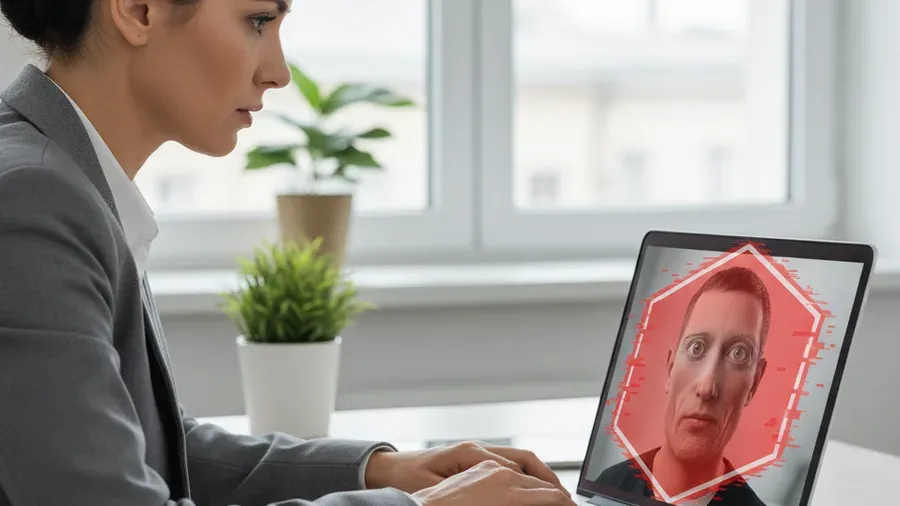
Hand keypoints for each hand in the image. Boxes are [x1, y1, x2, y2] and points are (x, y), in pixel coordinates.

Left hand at [410, 460, 576, 505]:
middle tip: (567, 499)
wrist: (387, 472)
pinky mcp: (471, 458)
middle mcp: (478, 450)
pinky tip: (530, 489)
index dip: (546, 491)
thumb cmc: (407, 483)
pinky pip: (507, 462)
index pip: (522, 472)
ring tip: (555, 495)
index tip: (563, 503)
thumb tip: (511, 490)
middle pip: (526, 460)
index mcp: (473, 456)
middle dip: (549, 480)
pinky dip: (524, 474)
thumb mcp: (443, 492)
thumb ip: (482, 491)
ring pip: (519, 459)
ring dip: (539, 476)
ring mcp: (475, 452)